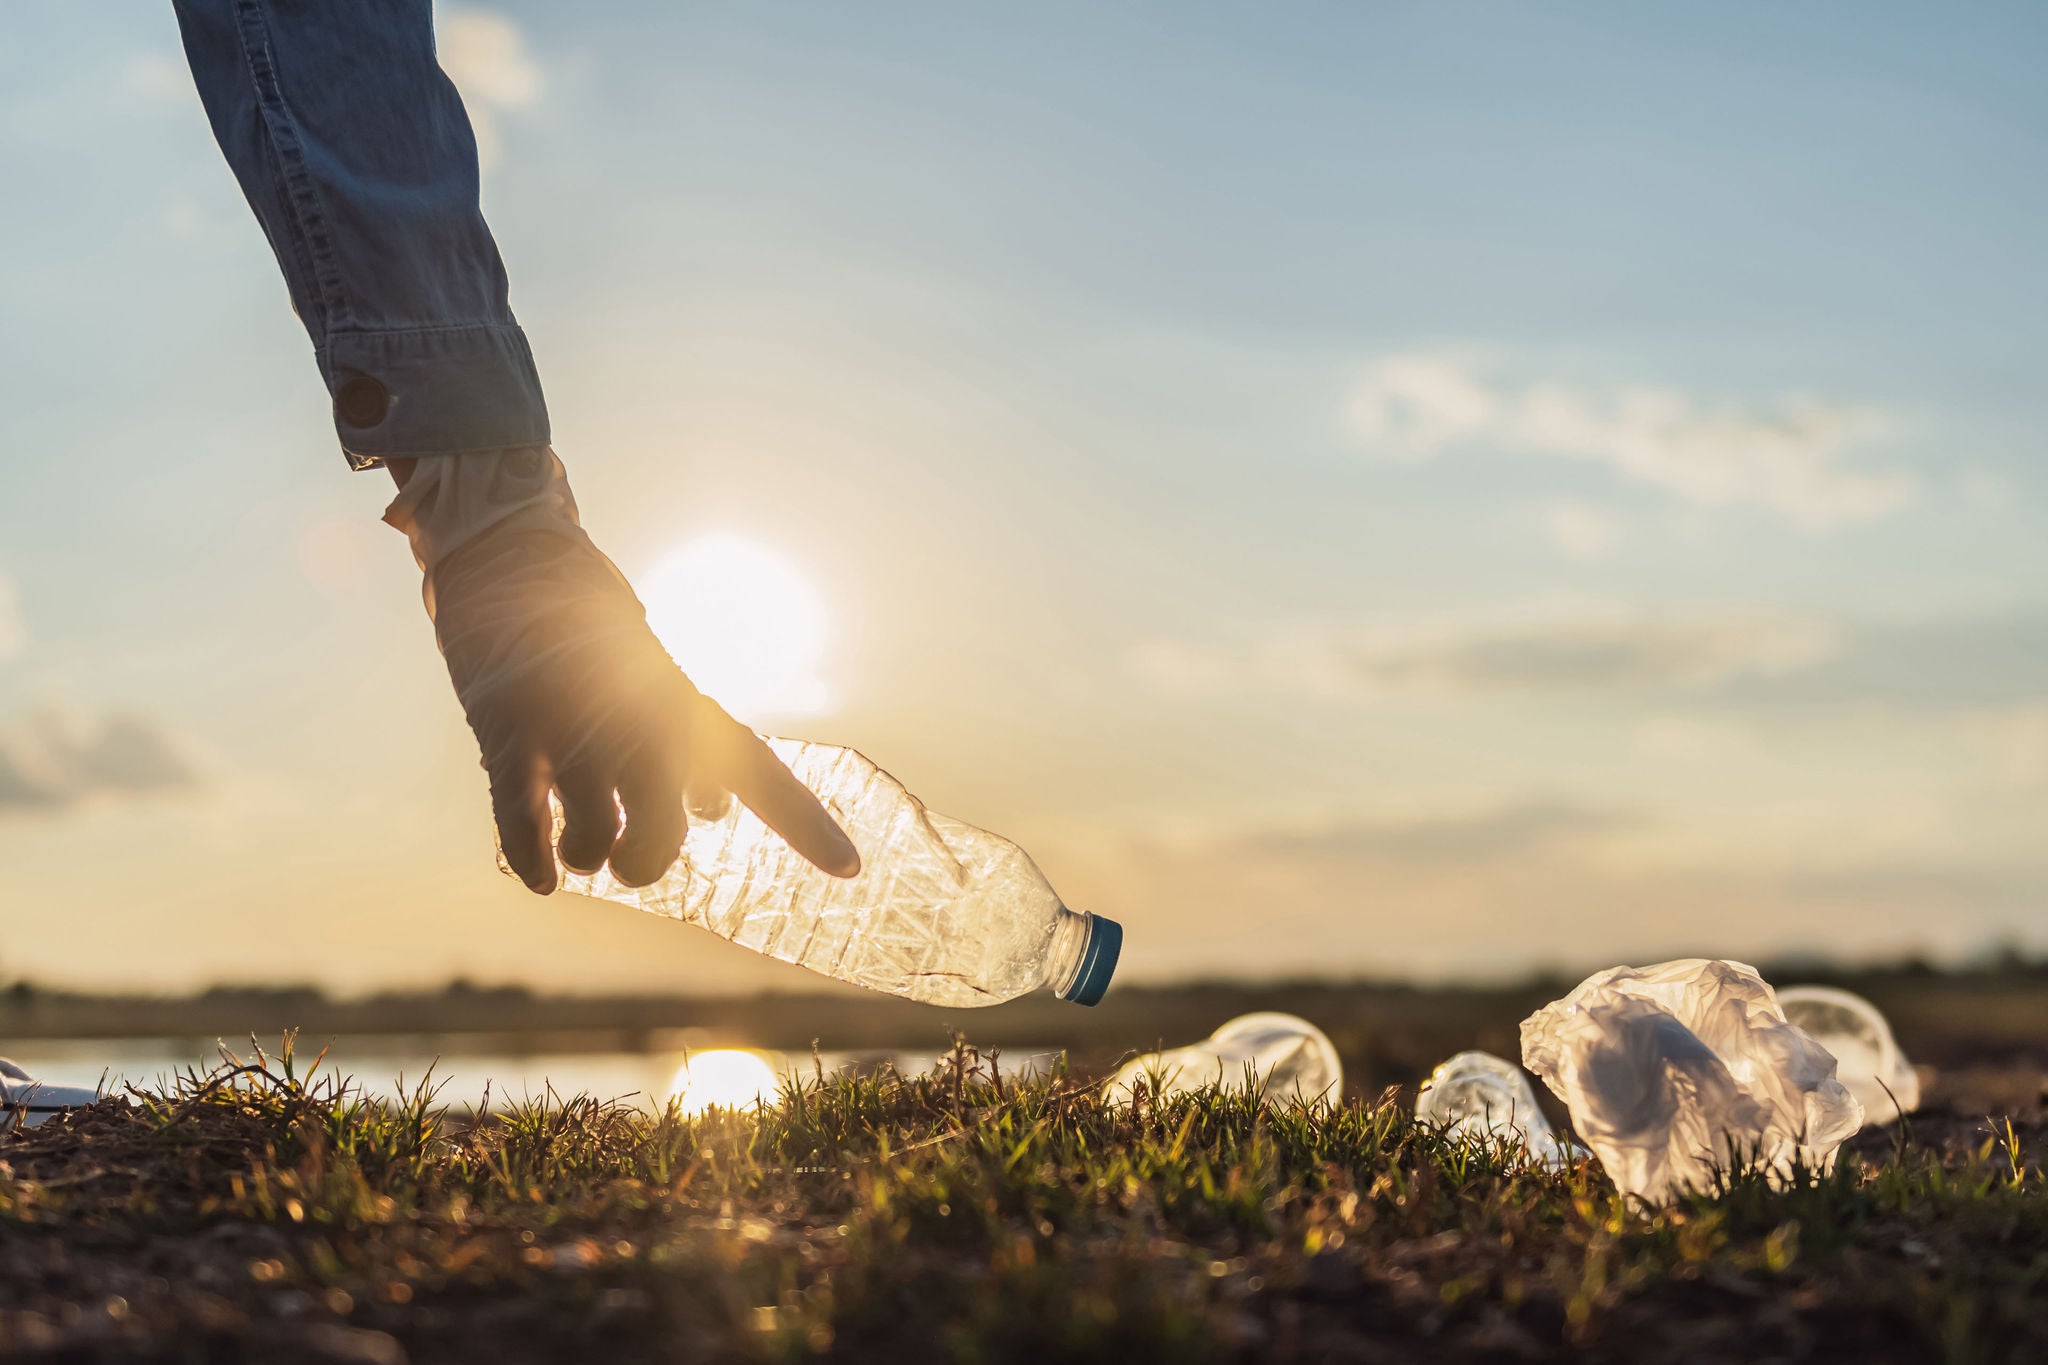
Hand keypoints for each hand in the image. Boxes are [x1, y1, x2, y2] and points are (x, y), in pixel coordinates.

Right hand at [405, 461, 858, 893]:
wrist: (513, 554)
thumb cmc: (591, 621)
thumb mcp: (656, 673)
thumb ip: (687, 741)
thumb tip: (710, 810)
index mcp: (682, 702)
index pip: (759, 772)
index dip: (806, 825)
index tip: (852, 868)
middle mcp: (639, 721)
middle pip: (663, 834)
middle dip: (645, 863)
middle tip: (630, 861)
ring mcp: (572, 732)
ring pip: (595, 841)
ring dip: (588, 857)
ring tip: (579, 848)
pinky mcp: (509, 738)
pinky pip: (523, 828)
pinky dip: (537, 861)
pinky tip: (543, 879)